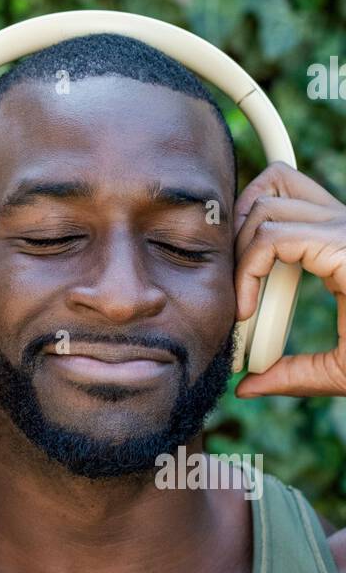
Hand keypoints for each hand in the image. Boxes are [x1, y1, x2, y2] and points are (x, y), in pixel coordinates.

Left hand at [233, 162, 345, 397]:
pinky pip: (275, 236)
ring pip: (265, 205)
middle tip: (236, 286)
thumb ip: (294, 375)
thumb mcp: (340, 369)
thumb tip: (246, 387)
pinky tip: (247, 310)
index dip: (247, 230)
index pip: (286, 194)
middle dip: (237, 231)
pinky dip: (248, 269)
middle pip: (273, 184)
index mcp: (345, 241)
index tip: (240, 290)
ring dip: (240, 250)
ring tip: (243, 297)